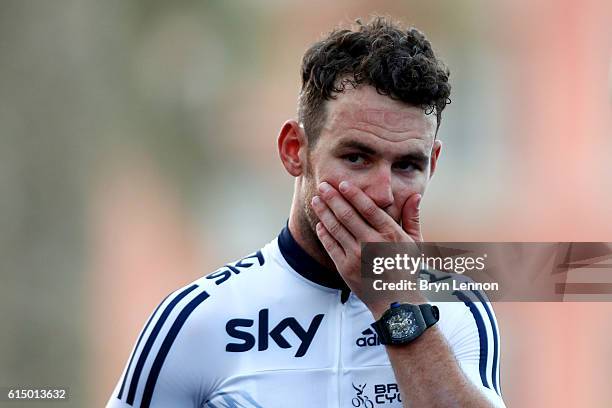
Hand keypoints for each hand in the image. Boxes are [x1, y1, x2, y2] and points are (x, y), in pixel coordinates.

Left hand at [310, 181, 424, 315]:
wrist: (396, 303)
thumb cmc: (407, 270)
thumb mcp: (416, 244)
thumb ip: (412, 218)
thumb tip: (415, 195)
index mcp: (391, 234)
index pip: (369, 208)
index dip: (354, 194)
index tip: (342, 184)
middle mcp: (373, 243)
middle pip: (347, 215)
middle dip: (333, 198)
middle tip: (323, 186)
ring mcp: (357, 256)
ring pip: (336, 228)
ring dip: (324, 212)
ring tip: (316, 200)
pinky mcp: (345, 268)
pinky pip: (330, 245)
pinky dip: (324, 233)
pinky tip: (320, 223)